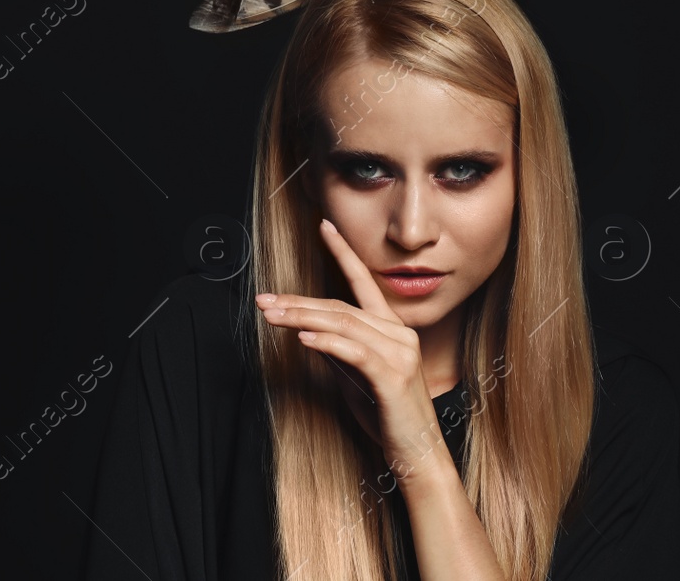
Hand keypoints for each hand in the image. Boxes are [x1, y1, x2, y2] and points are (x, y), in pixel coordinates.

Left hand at [257, 219, 453, 485]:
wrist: (416, 453)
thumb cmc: (386, 416)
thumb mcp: (356, 376)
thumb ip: (339, 349)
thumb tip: (309, 329)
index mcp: (391, 329)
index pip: (362, 282)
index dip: (343, 252)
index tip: (324, 226)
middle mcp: (398, 333)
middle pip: (340, 307)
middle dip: (298, 301)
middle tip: (263, 299)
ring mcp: (398, 353)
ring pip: (343, 325)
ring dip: (302, 318)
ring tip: (271, 315)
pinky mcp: (392, 376)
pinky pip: (354, 352)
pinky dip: (326, 342)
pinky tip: (303, 338)